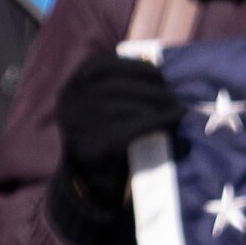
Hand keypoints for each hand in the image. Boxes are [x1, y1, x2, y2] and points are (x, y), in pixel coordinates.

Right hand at [52, 51, 180, 175]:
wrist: (90, 180)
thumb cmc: (108, 133)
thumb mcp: (109, 102)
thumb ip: (125, 85)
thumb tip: (162, 70)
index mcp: (73, 84)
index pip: (100, 65)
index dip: (134, 67)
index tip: (159, 74)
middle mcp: (68, 102)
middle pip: (111, 86)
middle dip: (149, 88)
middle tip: (175, 96)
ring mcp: (74, 126)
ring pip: (118, 107)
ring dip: (154, 105)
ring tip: (177, 108)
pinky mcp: (87, 148)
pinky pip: (124, 131)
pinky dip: (153, 123)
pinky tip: (171, 121)